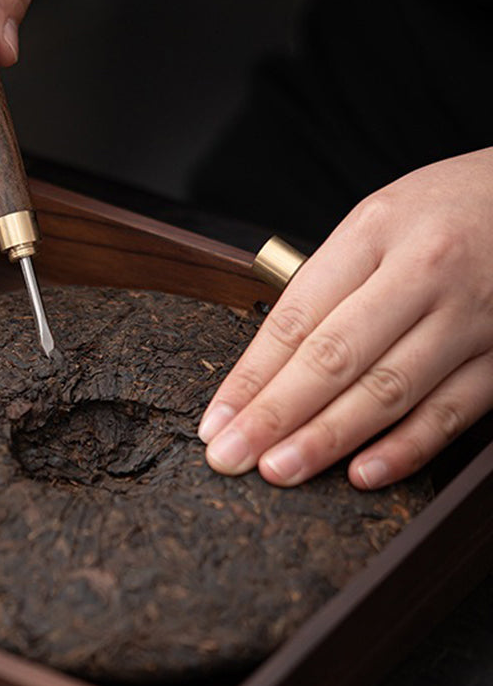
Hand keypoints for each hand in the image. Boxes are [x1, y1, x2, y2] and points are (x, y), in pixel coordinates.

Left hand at [198, 147, 492, 488]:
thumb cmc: (444, 212)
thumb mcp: (376, 221)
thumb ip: (327, 285)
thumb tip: (265, 369)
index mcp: (374, 232)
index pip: (297, 316)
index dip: (251, 376)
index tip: (217, 420)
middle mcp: (424, 272)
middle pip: (335, 356)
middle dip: (275, 414)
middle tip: (230, 457)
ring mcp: (473, 316)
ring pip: (389, 389)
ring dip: (328, 437)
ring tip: (278, 470)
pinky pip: (452, 411)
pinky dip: (406, 448)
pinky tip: (362, 473)